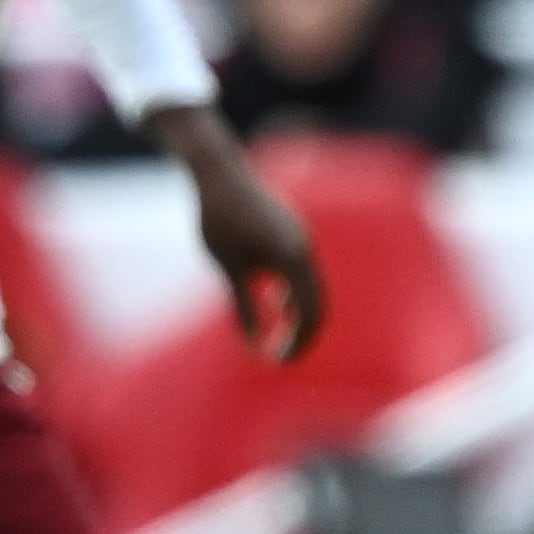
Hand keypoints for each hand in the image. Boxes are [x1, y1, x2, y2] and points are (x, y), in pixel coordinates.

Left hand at [165, 108, 324, 361]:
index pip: (309, 313)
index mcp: (293, 258)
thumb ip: (242, 307)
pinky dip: (293, 296)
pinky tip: (274, 304)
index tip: (275, 361)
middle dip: (300, 335)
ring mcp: (300, 240)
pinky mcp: (292, 235)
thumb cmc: (217, 218)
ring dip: (297, 317)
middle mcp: (304, 249)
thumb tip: (253, 344)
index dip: (296, 343)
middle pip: (316, 305)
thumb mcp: (227, 267)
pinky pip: (301, 274)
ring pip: (310, 290)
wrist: (218, 172)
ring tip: (275, 338)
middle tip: (278, 358)